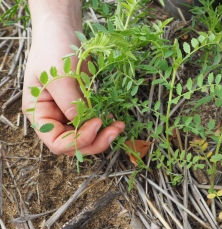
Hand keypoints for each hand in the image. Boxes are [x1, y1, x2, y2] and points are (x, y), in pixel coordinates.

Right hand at [22, 0, 124, 155]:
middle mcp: (53, 117)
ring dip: (103, 134)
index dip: (78, 140)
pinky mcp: (81, 105)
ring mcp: (68, 112)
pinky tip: (113, 118)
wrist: (62, 30)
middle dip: (95, 141)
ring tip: (118, 125)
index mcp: (39, 114)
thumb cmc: (53, 48)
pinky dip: (104, 123)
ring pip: (85, 135)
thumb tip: (84, 125)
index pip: (57, 141)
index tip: (96, 124)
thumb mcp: (58, 77)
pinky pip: (92, 121)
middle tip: (114, 130)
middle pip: (73, 143)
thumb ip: (69, 104)